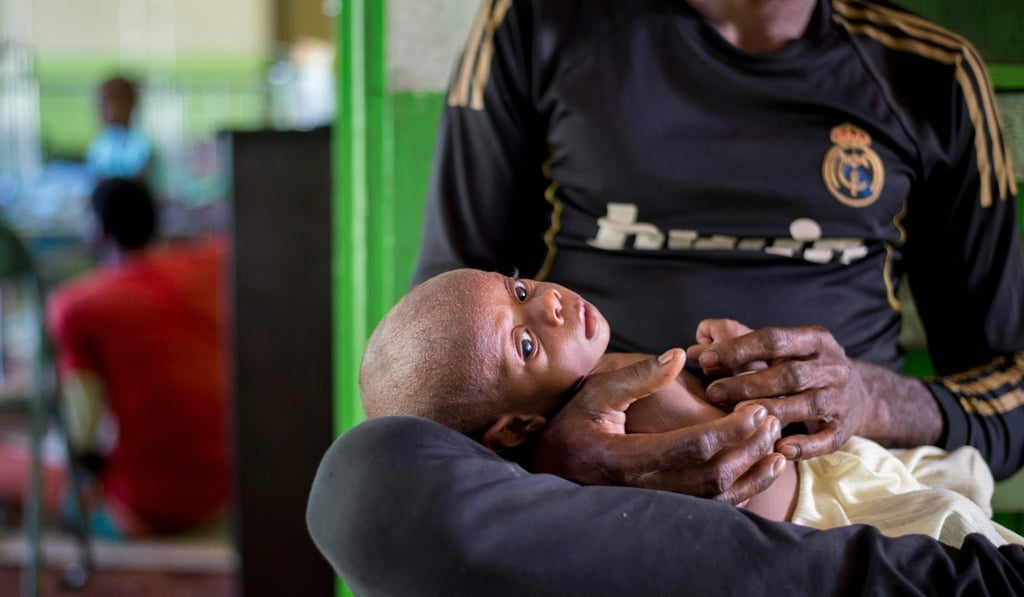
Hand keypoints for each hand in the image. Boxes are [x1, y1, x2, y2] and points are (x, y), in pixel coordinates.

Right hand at [528, 349, 785, 504]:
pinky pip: (708, 508)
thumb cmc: (570, 424)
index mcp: (624, 457)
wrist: (549, 466)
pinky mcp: (660, 509)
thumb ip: (638, 376)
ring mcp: (651, 504)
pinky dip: (741, 492)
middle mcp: (640, 488)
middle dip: (748, 448)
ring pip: (715, 499)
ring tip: (776, 446)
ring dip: (752, 474)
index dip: (731, 430)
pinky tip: (760, 471)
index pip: (693, 448)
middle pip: (711, 476)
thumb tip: (679, 355)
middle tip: (772, 419)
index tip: (756, 408)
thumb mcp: (596, 393)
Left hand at [686, 322, 868, 461]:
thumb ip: (739, 349)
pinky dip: (803, 446)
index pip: (773, 339)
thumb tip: (692, 351)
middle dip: (748, 383)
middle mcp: (833, 366)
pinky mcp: (845, 429)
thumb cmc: (798, 368)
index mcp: (815, 339)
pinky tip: (777, 448)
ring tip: (736, 419)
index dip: (738, 349)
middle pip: (789, 374)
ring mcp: (842, 398)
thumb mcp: (779, 350)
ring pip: (809, 405)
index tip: (704, 359)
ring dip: (771, 412)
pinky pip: (826, 440)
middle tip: (712, 392)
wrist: (858, 394)